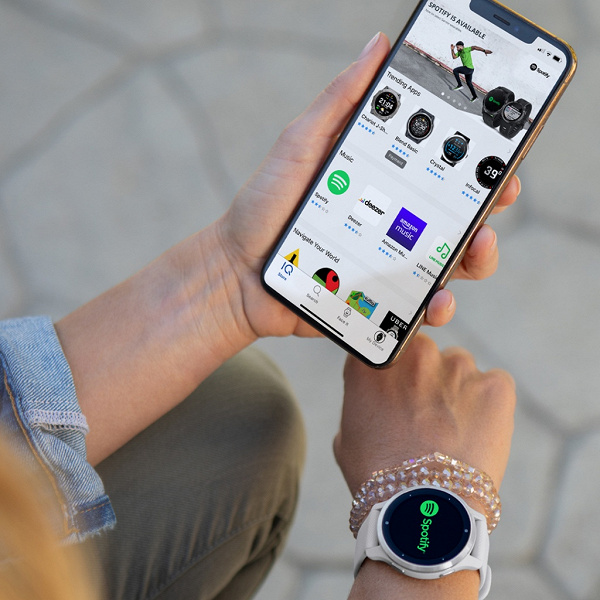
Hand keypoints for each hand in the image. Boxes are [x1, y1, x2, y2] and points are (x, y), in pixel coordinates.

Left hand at [217, 33, 519, 340]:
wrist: (236, 272)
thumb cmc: (265, 206)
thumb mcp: (300, 145)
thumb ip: (338, 102)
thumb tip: (376, 46)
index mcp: (382, 183)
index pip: (442, 169)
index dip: (479, 162)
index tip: (501, 155)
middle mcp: (393, 223)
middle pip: (458, 218)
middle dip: (487, 211)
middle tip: (495, 203)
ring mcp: (387, 264)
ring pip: (448, 265)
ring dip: (474, 259)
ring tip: (472, 250)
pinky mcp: (377, 302)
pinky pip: (416, 307)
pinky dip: (434, 307)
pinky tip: (435, 301)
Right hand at [334, 333, 515, 496]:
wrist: (423, 510)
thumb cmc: (377, 479)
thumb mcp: (345, 437)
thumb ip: (359, 404)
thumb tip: (373, 401)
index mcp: (372, 363)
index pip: (383, 349)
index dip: (390, 373)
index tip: (395, 392)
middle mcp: (414, 353)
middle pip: (421, 353)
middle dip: (423, 377)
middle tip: (424, 415)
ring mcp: (457, 366)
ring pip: (458, 366)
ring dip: (455, 388)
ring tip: (453, 429)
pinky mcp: (495, 386)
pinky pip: (494, 383)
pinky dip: (489, 403)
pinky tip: (478, 431)